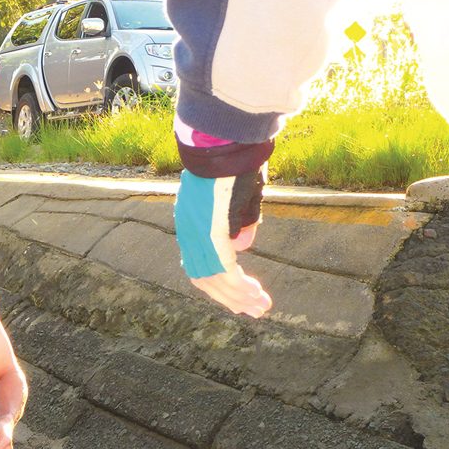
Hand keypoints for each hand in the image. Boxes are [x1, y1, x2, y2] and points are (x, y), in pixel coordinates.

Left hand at [174, 169, 271, 317]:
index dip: (219, 283)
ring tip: (260, 307)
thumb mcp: (239, 196)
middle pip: (205, 277)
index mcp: (191, 224)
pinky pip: (224, 268)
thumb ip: (239, 222)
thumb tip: (241, 248)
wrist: (224, 138)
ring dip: (238, 296)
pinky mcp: (209, 231)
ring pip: (215, 278)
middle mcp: (188, 231)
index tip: (238, 296)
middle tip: (254, 310)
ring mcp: (196, 232)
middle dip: (230, 297)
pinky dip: (239, 285)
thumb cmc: (234, 160)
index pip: (200, 264)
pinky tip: (255, 294)